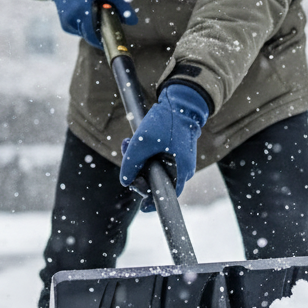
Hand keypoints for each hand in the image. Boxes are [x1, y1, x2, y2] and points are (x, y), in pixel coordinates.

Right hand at [44, 0, 136, 48]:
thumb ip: (122, 7)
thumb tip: (133, 21)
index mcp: (81, 11)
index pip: (92, 35)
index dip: (101, 42)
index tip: (110, 44)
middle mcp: (71, 18)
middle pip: (89, 35)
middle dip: (99, 31)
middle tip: (105, 21)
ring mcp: (66, 22)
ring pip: (84, 33)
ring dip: (92, 28)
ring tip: (94, 12)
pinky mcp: (64, 23)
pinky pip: (78, 30)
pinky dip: (85, 25)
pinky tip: (86, 13)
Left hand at [119, 83, 209, 210]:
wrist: (181, 101)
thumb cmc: (166, 121)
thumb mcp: (142, 142)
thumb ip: (131, 164)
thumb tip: (125, 182)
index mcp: (181, 171)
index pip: (167, 195)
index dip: (153, 201)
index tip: (144, 207)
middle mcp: (182, 170)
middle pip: (154, 181)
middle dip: (136, 170)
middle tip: (125, 150)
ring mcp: (177, 161)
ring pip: (151, 168)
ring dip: (136, 159)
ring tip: (127, 142)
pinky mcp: (172, 152)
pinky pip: (154, 159)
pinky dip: (143, 152)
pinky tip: (132, 141)